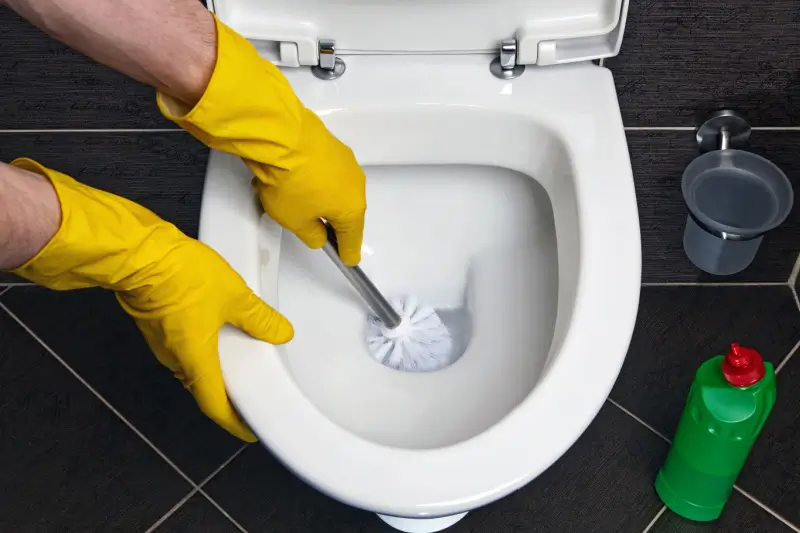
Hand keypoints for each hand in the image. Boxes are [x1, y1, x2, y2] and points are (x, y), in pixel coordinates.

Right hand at [117, 238, 293, 441]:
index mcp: (195, 360)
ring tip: (241, 361)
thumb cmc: (180, 276)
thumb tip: (280, 333)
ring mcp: (161, 342)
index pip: (216, 406)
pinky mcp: (155, 324)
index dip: (236, 422)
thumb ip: (260, 318)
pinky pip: (183, 345)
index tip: (250, 430)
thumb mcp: (234, 296)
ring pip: (192, 364)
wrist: (137, 253)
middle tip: (252, 394)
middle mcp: (174, 358)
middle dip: (228, 394)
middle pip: (204, 387)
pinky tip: (218, 331)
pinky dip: (203, 346)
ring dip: (215, 366)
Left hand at [245, 108, 365, 265]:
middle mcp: (356, 185)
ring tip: (289, 198)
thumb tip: (320, 234)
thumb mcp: (295, 222)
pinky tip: (289, 177)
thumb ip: (312, 235)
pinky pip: (324, 169)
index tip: (348, 260)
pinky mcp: (332, 145)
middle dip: (329, 220)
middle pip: (344, 210)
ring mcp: (345, 162)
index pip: (352, 238)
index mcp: (352, 209)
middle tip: (314, 228)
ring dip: (317, 196)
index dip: (347, 251)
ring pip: (333, 187)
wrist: (282, 137)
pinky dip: (311, 177)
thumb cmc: (292, 186)